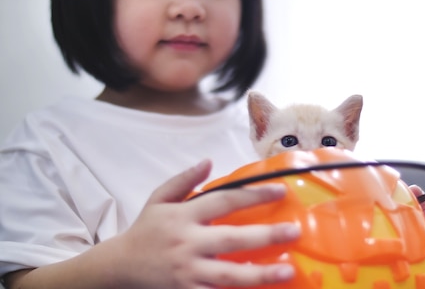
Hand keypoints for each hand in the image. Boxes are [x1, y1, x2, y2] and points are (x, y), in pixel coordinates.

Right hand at [115, 160, 300, 287]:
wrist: (118, 268)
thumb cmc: (144, 231)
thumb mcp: (158, 199)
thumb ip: (184, 180)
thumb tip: (209, 161)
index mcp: (184, 216)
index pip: (225, 200)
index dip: (254, 195)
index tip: (281, 190)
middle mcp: (187, 243)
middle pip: (232, 238)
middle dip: (265, 236)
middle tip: (294, 231)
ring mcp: (187, 271)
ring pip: (228, 274)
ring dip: (260, 274)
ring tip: (287, 271)